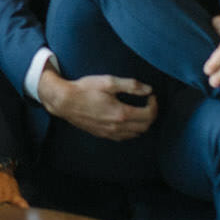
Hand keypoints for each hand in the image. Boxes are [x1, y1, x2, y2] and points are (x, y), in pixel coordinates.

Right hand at [38, 68, 155, 141]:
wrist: (65, 102)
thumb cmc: (85, 89)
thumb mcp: (109, 82)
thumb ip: (131, 85)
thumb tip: (149, 89)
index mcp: (121, 113)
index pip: (149, 114)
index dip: (154, 104)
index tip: (151, 95)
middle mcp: (118, 126)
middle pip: (145, 126)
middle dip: (151, 114)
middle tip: (147, 103)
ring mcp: (110, 133)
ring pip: (135, 134)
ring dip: (142, 123)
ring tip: (139, 110)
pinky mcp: (103, 135)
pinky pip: (124, 137)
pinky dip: (131, 130)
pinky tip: (127, 120)